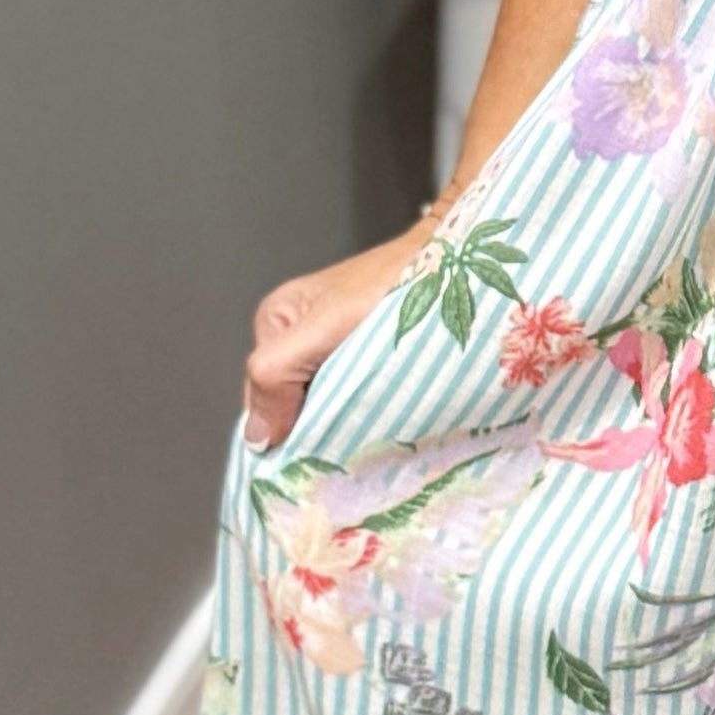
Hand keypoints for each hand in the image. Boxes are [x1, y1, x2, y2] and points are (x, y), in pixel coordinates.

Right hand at [239, 208, 439, 451]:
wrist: (459, 259)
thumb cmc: (395, 282)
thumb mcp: (323, 328)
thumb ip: (276, 373)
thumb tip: (255, 436)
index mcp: (276, 323)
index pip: (262, 399)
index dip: (283, 429)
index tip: (314, 455)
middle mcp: (301, 336)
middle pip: (294, 404)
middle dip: (317, 429)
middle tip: (347, 447)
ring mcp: (337, 346)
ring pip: (328, 405)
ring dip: (346, 425)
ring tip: (369, 435)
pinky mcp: (371, 356)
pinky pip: (359, 397)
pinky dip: (369, 412)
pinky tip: (386, 420)